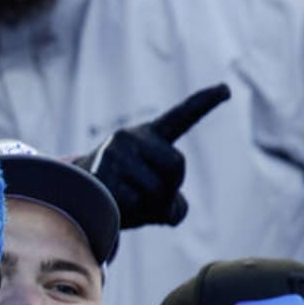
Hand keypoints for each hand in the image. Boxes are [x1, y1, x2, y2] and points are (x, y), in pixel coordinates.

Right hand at [76, 84, 230, 228]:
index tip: (226, 90)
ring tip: (133, 205)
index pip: (181, 116)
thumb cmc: (126, 192)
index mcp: (151, 135)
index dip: (205, 102)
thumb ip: (176, 205)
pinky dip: (134, 214)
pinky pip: (134, 201)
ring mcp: (115, 153)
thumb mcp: (156, 195)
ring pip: (154, 188)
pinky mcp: (101, 173)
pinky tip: (119, 208)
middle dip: (172, 187)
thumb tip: (172, 212)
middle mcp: (132, 137)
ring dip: (151, 207)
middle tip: (157, 199)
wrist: (77, 195)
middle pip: (175, 164)